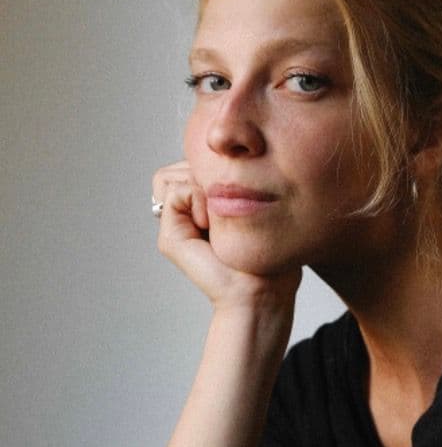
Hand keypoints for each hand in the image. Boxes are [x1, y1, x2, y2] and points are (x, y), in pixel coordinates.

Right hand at [152, 161, 300, 309]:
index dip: (216, 167)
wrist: (262, 291)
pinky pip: (176, 189)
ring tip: (221, 219)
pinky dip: (198, 200)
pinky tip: (213, 225)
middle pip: (182, 165)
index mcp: (203, 206)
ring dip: (203, 187)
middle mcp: (186, 214)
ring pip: (175, 175)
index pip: (194, 163)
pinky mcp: (169, 238)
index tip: (242, 197)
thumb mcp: (254, 205)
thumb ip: (231, 181)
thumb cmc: (268, 254)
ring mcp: (175, 226)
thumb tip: (222, 155)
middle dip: (207, 175)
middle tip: (230, 210)